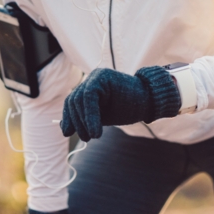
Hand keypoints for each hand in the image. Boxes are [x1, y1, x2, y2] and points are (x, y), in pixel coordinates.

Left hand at [60, 66, 180, 141]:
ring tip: (93, 136)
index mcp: (90, 86)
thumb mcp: (102, 115)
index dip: (68, 117)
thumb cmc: (127, 107)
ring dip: (83, 121)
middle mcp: (91, 78)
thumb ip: (85, 117)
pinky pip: (89, 95)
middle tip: (85, 138)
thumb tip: (64, 127)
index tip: (67, 132)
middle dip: (77, 121)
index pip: (72, 101)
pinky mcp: (103, 76)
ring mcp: (96, 75)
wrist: (150, 99)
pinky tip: (95, 132)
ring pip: (79, 99)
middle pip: (74, 100)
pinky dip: (90, 116)